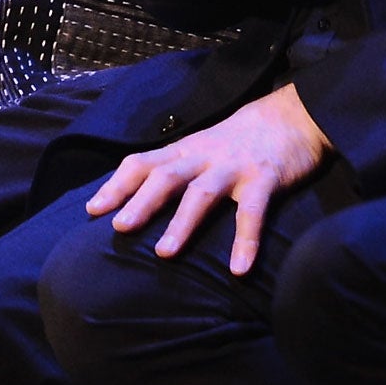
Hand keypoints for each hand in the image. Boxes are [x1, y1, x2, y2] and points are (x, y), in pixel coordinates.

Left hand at [84, 84, 331, 274]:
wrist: (293, 115)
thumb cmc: (241, 139)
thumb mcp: (202, 146)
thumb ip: (175, 168)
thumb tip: (138, 199)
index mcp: (185, 150)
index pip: (143, 162)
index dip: (117, 185)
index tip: (92, 210)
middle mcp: (204, 156)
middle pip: (166, 176)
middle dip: (140, 201)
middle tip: (119, 228)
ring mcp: (233, 167)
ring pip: (202, 193)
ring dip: (181, 223)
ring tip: (163, 254)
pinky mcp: (265, 178)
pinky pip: (253, 212)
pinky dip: (246, 240)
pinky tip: (239, 270)